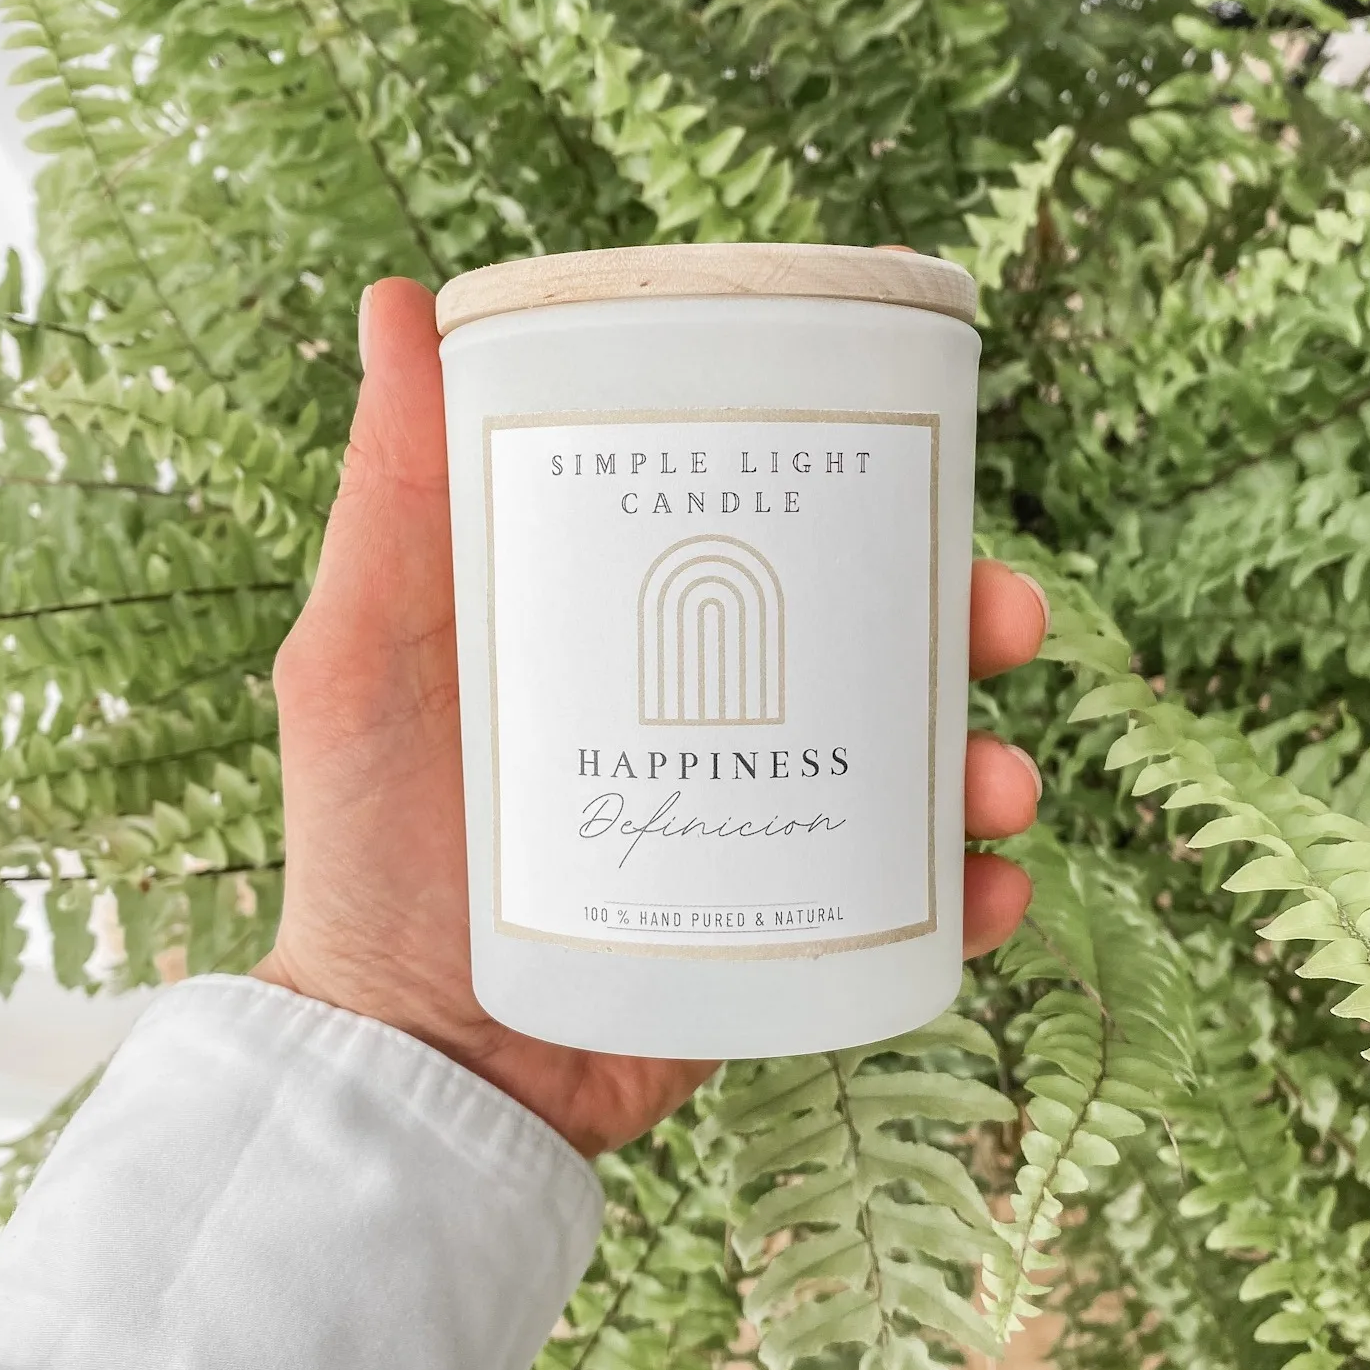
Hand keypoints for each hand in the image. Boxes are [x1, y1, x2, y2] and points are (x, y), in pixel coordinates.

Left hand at [254, 278, 1047, 1156]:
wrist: (414, 1064)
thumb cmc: (369, 846)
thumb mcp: (365, 650)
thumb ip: (393, 499)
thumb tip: (396, 306)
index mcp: (636, 632)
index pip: (772, 540)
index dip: (861, 501)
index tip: (918, 470)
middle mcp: (714, 717)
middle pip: (872, 645)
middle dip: (964, 622)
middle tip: (1004, 619)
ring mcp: (755, 827)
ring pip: (914, 769)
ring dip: (987, 757)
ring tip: (998, 782)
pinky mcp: (782, 934)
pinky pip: (905, 907)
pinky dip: (965, 894)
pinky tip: (984, 889)